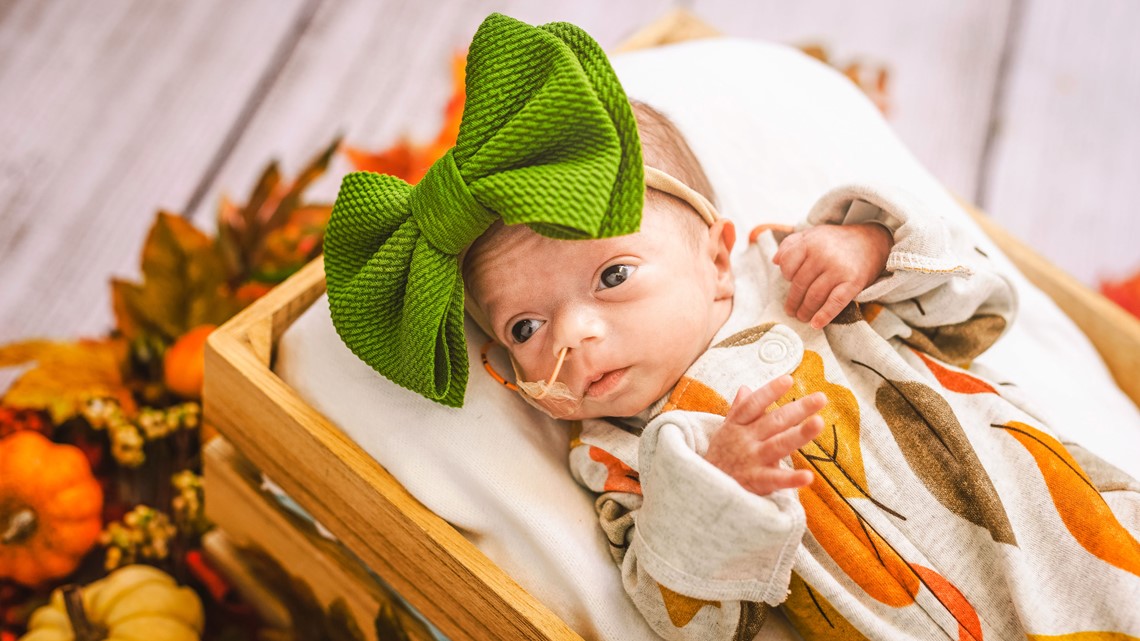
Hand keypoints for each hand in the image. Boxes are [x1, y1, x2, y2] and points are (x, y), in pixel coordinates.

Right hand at [704, 375, 824, 495]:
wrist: (702, 492)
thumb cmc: (718, 459)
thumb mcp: (723, 432)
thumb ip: (737, 410)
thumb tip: (745, 387)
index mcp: (737, 426)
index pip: (754, 405)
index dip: (770, 391)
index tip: (788, 380)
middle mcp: (744, 440)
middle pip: (774, 421)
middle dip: (798, 409)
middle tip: (821, 398)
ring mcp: (751, 461)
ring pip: (778, 445)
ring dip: (799, 434)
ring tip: (819, 423)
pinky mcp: (756, 482)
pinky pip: (776, 480)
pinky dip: (791, 479)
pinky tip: (808, 476)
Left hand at [772, 223, 892, 328]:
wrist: (872, 241)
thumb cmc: (836, 241)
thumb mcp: (813, 235)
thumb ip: (791, 244)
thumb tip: (775, 261)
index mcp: (810, 242)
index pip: (787, 265)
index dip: (786, 276)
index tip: (790, 283)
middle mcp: (823, 255)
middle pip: (800, 285)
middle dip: (793, 301)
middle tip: (790, 311)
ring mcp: (838, 269)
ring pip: (814, 296)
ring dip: (805, 311)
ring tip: (801, 317)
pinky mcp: (853, 283)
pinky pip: (835, 303)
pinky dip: (824, 316)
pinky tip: (816, 324)